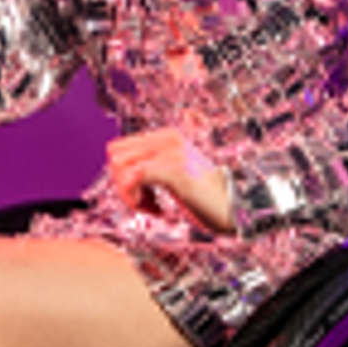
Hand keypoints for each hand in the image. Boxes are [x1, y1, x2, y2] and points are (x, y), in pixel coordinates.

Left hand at [108, 128, 233, 233]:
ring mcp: (173, 153)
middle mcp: (168, 139)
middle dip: (121, 184)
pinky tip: (156, 210)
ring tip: (151, 207)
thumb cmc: (203, 196)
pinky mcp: (176, 170)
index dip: (120, 175)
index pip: (117, 148)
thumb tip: (118, 170)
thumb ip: (150, 165)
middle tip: (142, 202)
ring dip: (129, 194)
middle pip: (114, 156)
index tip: (139, 193)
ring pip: (121, 167)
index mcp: (166, 136)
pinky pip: (136, 176)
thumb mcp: (173, 173)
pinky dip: (137, 198)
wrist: (233, 208)